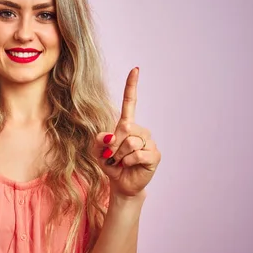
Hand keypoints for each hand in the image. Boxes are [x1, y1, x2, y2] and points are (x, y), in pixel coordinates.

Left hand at [94, 67, 160, 198]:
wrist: (121, 183)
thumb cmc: (110, 163)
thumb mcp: (97, 151)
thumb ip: (99, 140)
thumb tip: (111, 136)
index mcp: (127, 125)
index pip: (130, 102)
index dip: (132, 86)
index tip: (135, 69)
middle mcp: (140, 130)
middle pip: (125, 128)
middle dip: (113, 144)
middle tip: (112, 155)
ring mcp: (149, 142)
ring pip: (130, 142)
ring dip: (120, 155)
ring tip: (121, 161)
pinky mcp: (154, 155)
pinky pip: (137, 155)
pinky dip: (128, 162)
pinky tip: (130, 166)